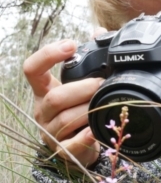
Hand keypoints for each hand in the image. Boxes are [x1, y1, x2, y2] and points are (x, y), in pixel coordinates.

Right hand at [23, 40, 102, 165]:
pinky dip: (85, 137)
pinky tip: (95, 130)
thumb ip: (87, 60)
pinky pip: (71, 145)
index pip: (32, 70)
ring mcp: (50, 132)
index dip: (48, 55)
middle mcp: (43, 110)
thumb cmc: (77, 109)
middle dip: (82, 88)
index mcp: (44, 91)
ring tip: (105, 103)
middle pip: (56, 97)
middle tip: (102, 83)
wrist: (76, 143)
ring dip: (88, 109)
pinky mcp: (62, 150)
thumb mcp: (77, 85)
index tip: (71, 45)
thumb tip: (99, 32)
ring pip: (66, 119)